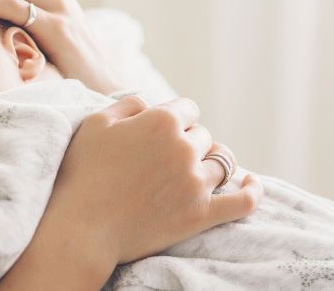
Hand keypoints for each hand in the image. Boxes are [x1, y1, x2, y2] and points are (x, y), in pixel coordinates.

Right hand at [0, 97, 264, 289]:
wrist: (81, 229)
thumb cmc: (81, 174)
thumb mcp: (96, 123)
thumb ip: (129, 104)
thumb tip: (151, 104)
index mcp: (161, 120)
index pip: (188, 109)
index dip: (175, 119)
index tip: (161, 134)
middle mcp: (184, 148)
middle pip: (203, 136)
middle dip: (188, 143)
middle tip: (164, 161)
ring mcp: (196, 183)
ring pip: (221, 163)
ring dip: (209, 165)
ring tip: (194, 174)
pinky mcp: (202, 214)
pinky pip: (243, 200)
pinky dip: (252, 190)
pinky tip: (250, 183)